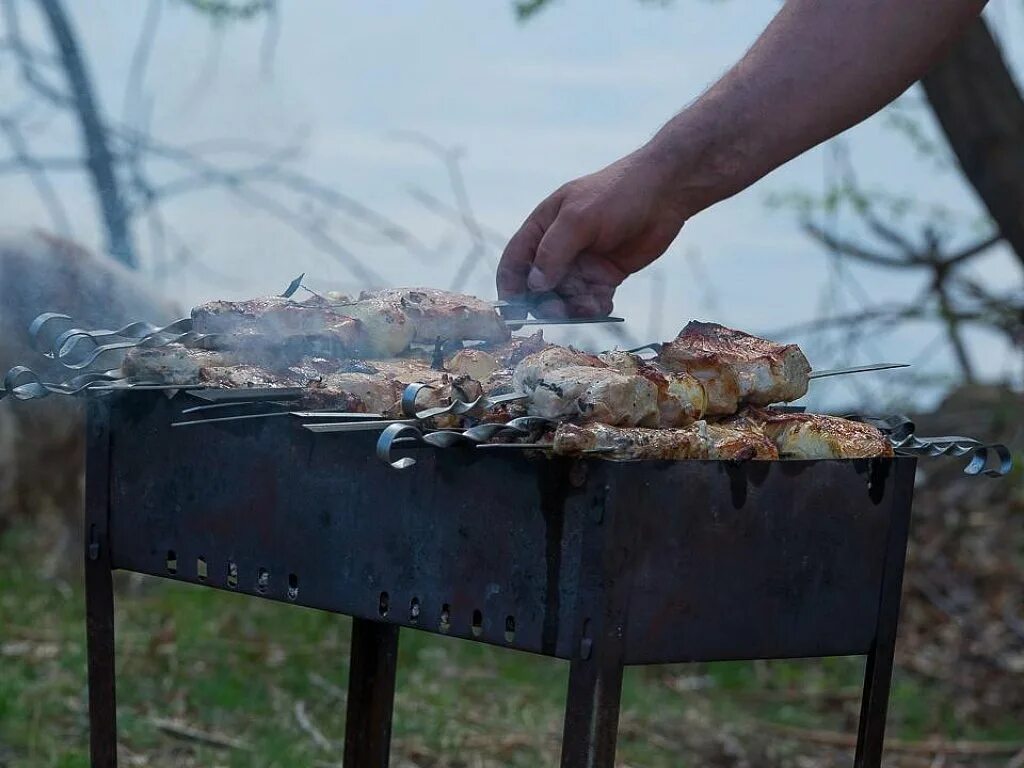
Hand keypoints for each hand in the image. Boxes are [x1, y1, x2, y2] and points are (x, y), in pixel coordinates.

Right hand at [497, 146, 688, 318]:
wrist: (664, 193)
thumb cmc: (617, 195)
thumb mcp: (579, 219)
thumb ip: (554, 252)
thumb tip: (533, 285)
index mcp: (542, 228)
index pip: (515, 262)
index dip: (510, 288)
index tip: (514, 314)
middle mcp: (559, 248)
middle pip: (540, 288)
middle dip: (547, 303)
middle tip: (559, 312)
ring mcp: (582, 264)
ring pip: (567, 298)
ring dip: (575, 306)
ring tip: (592, 302)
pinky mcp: (605, 276)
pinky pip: (591, 300)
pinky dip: (595, 307)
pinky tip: (605, 302)